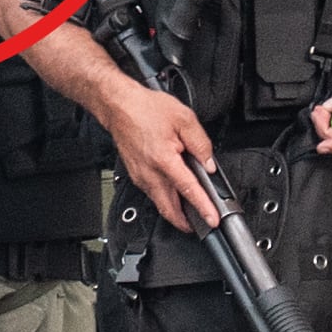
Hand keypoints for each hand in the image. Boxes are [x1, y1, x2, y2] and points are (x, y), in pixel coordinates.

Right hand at [95, 80, 219, 231]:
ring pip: (159, 204)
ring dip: (174, 212)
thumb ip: (201, 143)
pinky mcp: (135, 175)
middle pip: (169, 209)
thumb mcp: (183, 119)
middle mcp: (149, 172)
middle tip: (201, 224)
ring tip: (190, 212)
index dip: (203, 207)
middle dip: (185, 222)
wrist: (119, 106)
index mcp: (164, 159)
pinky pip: (152, 194)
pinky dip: (164, 200)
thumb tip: (209, 163)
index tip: (212, 219)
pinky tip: (173, 194)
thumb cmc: (145, 109)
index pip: (188, 190)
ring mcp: (140, 176)